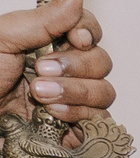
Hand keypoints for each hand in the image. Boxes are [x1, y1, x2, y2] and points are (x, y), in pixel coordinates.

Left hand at [0, 1, 110, 124]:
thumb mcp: (4, 39)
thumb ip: (42, 21)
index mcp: (48, 43)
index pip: (88, 31)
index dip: (89, 33)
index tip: (76, 38)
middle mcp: (65, 70)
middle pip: (101, 62)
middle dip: (74, 66)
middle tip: (40, 70)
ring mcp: (73, 100)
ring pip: (103, 91)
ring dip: (74, 92)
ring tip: (39, 95)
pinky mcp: (76, 127)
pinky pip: (99, 120)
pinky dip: (78, 115)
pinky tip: (52, 113)